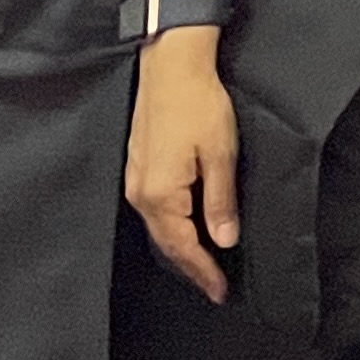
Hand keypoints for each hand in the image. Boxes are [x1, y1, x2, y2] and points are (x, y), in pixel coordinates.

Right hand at [125, 34, 241, 302]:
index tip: (221, 291)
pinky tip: (189, 228)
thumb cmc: (199, 106)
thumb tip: (224, 241)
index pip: (184, 246)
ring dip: (182, 247)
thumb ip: (220, 201)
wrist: (170, 67)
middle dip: (192, 266)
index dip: (204, 271)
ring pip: (160, 228)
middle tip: (215, 286)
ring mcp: (136, 181)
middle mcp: (141, 194)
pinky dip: (174, 227)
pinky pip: (156, 211)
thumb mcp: (220, 154)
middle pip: (167, 242)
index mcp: (160, 195)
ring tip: (205, 264)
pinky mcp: (139, 168)